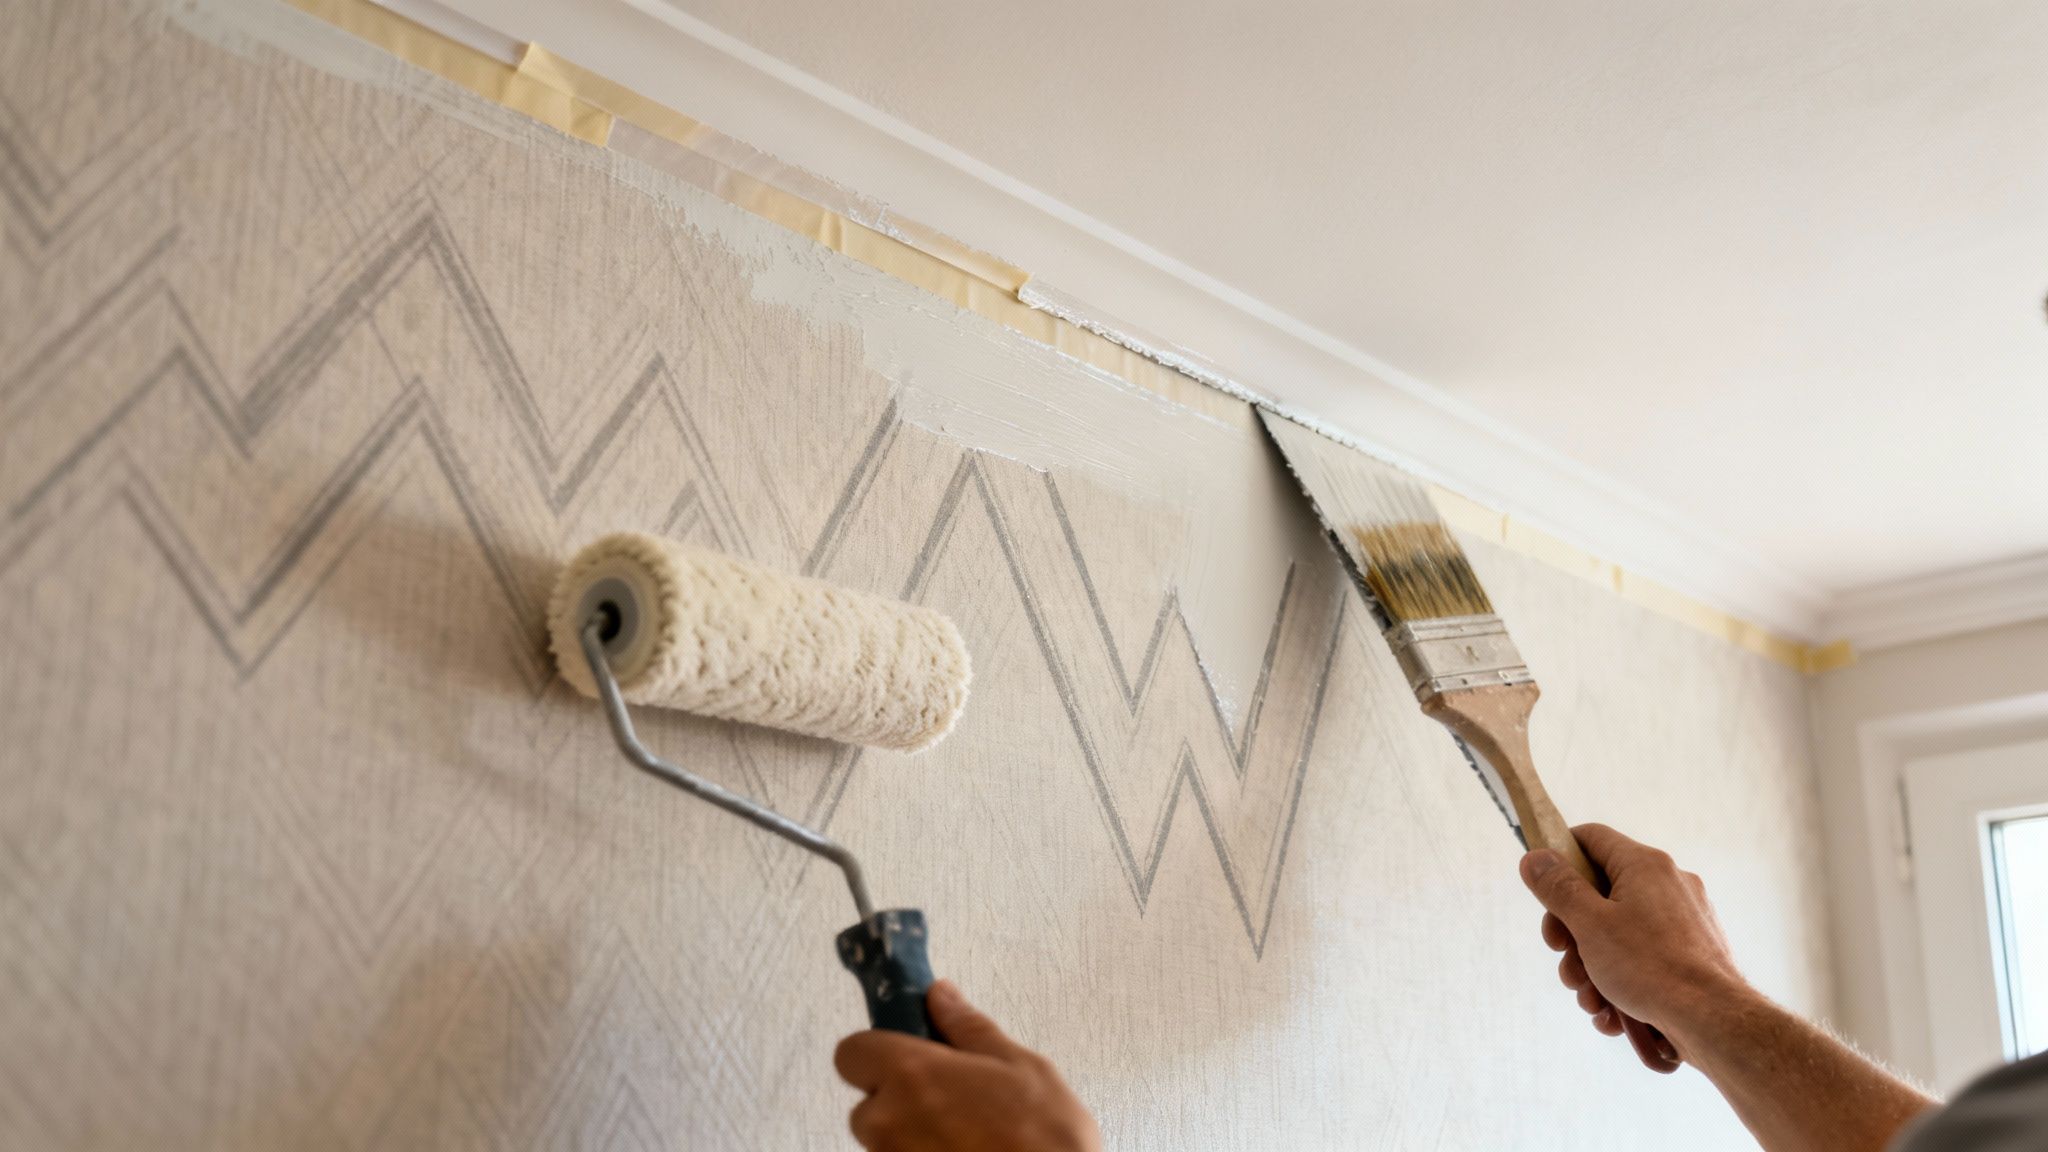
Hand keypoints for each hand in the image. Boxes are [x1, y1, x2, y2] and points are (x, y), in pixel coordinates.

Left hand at [834, 980, 1100, 1151]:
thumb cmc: (1046, 1139)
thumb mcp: (1018, 1066)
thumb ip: (968, 1028)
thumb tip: (941, 997)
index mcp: (913, 1075)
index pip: (851, 1052)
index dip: (878, 1049)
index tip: (909, 1050)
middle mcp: (890, 1123)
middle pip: (866, 1103)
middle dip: (897, 1098)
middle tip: (948, 1097)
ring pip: (883, 1140)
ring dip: (911, 1133)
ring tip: (965, 1132)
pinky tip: (965, 1151)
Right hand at [1520, 824, 1748, 1064]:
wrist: (1712, 1020)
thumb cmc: (1650, 968)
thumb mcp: (1589, 924)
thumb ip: (1558, 887)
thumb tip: (1535, 857)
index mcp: (1644, 865)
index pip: (1589, 838)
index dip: (1558, 859)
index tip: (1544, 894)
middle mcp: (1668, 883)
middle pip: (1599, 893)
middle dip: (1572, 933)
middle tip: (1563, 958)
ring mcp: (1684, 919)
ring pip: (1618, 932)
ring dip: (1592, 966)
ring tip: (1590, 1000)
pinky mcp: (1692, 952)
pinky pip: (1644, 956)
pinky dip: (1622, 981)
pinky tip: (1612, 1014)